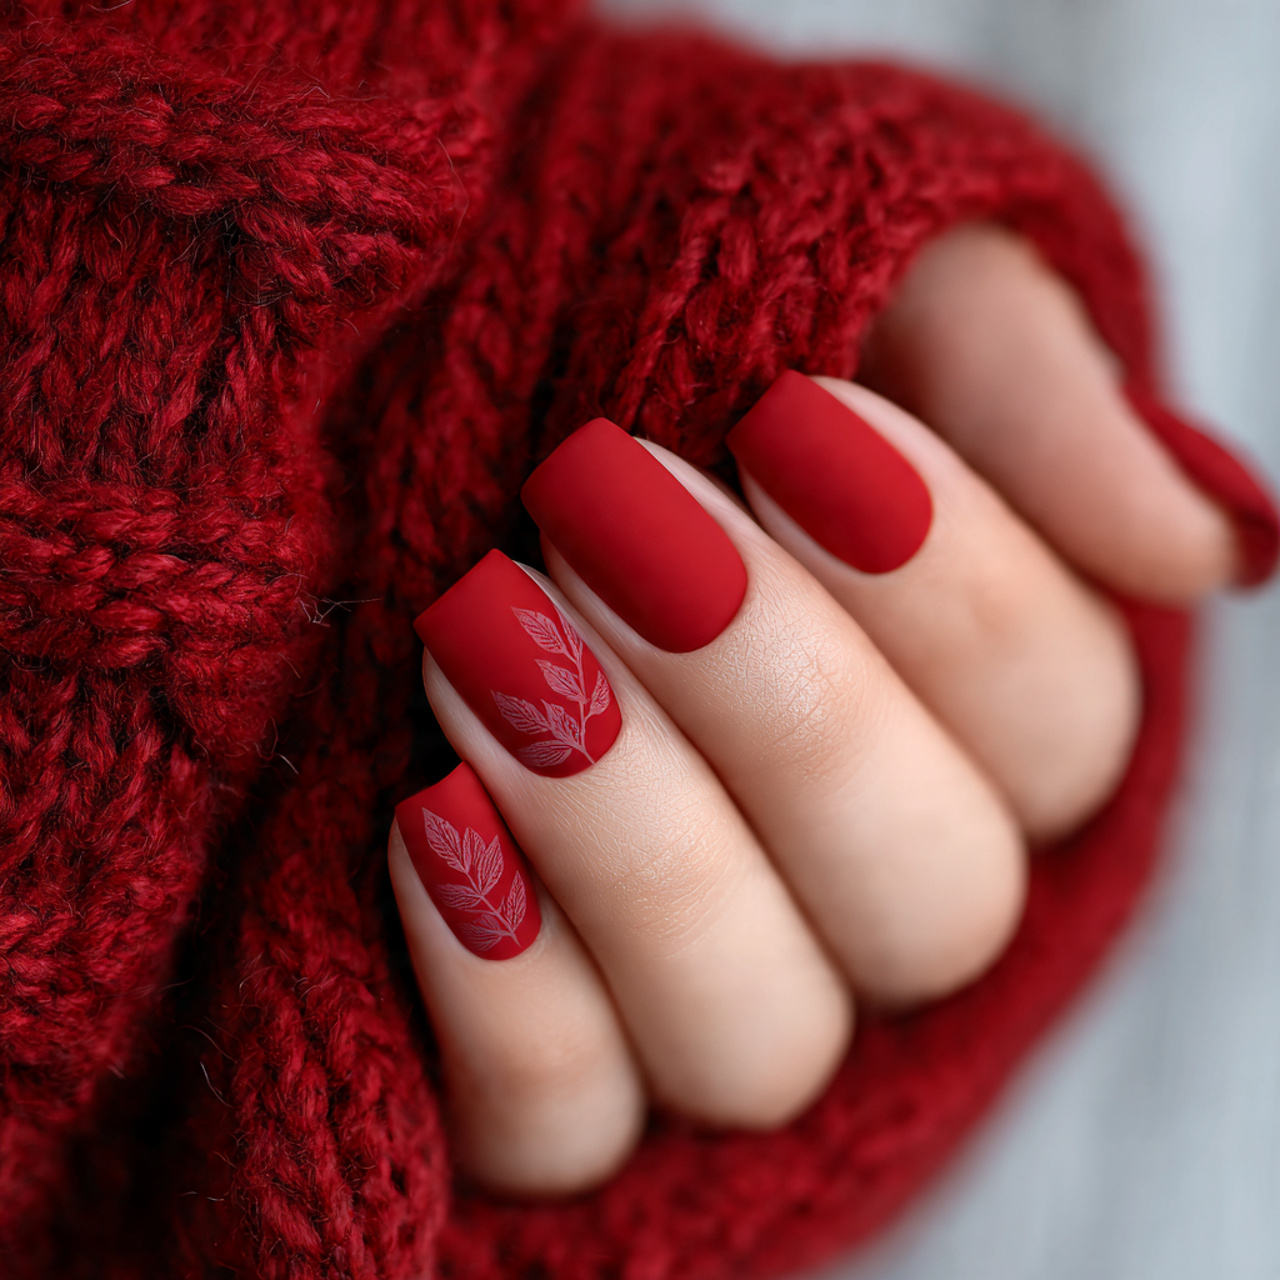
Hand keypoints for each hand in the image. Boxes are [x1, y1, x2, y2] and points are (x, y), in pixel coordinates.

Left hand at [387, 225, 1239, 1195]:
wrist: (448, 421)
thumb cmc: (675, 354)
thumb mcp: (865, 300)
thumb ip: (1029, 391)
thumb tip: (1219, 545)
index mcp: (982, 731)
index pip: (1054, 722)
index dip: (944, 574)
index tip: (786, 411)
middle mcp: (870, 895)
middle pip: (922, 898)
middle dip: (770, 691)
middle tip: (604, 493)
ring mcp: (718, 997)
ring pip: (751, 1030)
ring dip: (625, 827)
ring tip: (481, 628)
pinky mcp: (557, 1068)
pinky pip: (566, 1120)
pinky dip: (508, 991)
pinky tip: (434, 817)